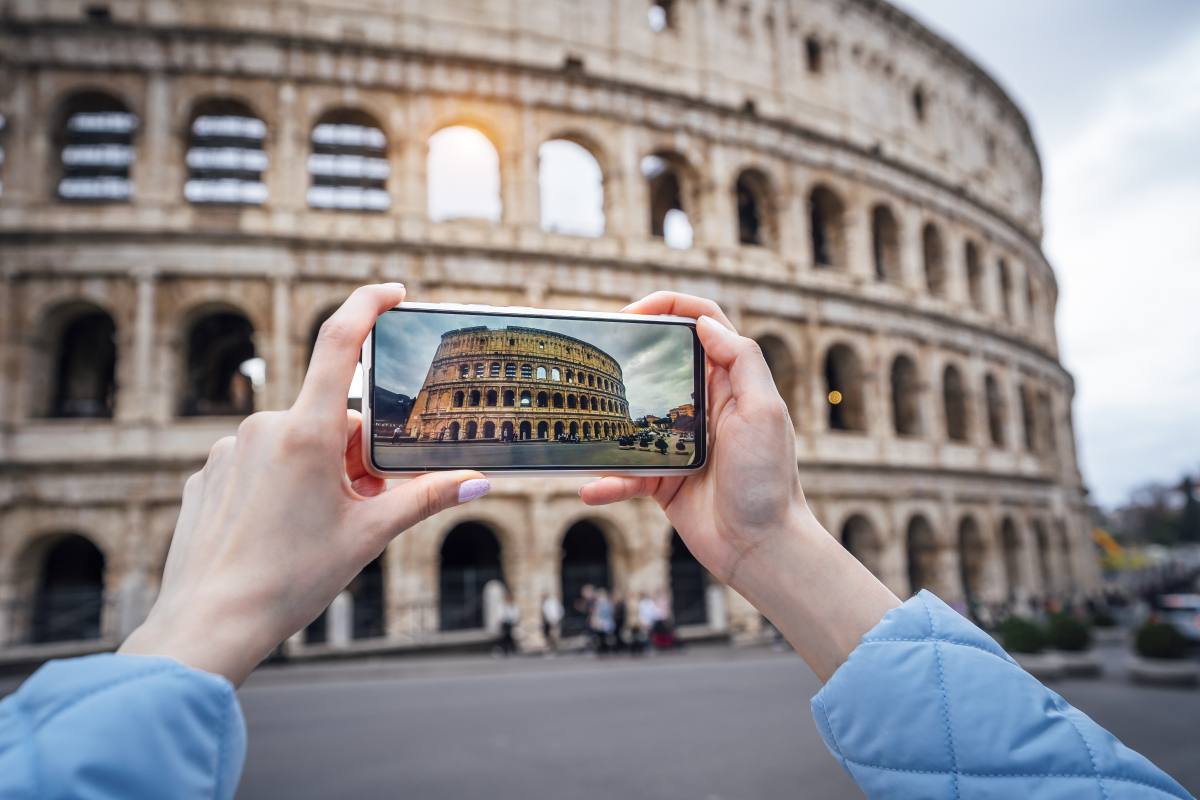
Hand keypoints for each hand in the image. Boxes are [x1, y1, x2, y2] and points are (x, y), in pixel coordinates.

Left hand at [119, 284, 490, 685]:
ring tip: (321, 527)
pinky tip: (281, 532)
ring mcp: (230, 451)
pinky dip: (282, 485)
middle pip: (331, 418)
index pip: (339, 343)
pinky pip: (260, 464)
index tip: (392, 292)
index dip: (367, 304)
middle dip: (357, 452)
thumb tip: (478, 482)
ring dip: (320, 470)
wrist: (210, 624)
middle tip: (366, 503)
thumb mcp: (368, 535)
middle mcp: (264, 428)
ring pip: (295, 443)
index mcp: (307, 432)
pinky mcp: (210, 475)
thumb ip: (425, 498)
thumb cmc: (290, 580)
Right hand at [581, 292, 899, 680]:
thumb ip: (741, 362)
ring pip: (634, 419)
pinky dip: (607, 481)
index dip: (668, 308)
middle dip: (628, 354)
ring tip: (580, 420)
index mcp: (731, 383)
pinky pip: (626, 473)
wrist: (762, 548)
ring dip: (607, 421)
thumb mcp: (764, 412)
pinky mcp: (664, 480)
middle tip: (596, 354)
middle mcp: (704, 407)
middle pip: (661, 364)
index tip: (632, 313)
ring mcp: (680, 443)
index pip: (702, 324)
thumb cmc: (769, 481)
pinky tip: (589, 487)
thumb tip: (705, 323)